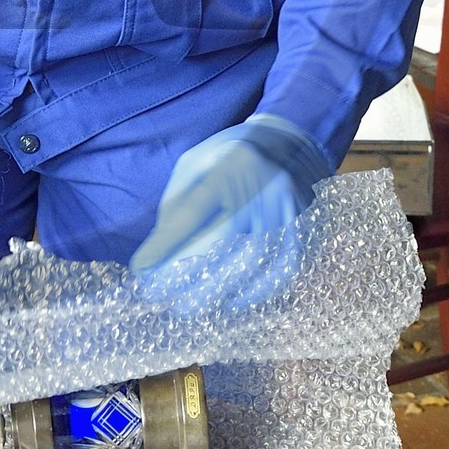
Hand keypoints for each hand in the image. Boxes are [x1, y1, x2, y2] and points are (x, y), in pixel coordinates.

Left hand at [129, 116, 330, 298]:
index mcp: (230, 166)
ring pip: (252, 261)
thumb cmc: (231, 156)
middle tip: (163, 297)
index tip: (142, 270)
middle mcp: (263, 188)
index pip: (194, 212)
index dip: (166, 244)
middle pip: (224, 242)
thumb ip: (178, 201)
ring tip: (190, 306)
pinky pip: (282, 268)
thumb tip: (159, 247)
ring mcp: (289, 210)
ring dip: (219, 290)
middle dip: (189, 276)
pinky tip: (233, 301)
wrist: (290, 142)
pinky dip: (257, 290)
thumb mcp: (196, 163)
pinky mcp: (306, 228)